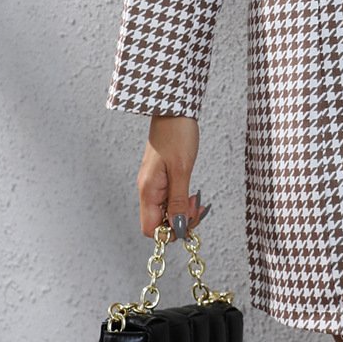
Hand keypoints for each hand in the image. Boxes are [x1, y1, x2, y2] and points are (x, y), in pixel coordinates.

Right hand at [136, 114, 208, 241]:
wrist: (174, 109)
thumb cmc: (177, 134)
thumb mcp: (182, 169)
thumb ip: (178, 201)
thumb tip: (177, 229)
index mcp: (148, 190)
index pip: (150, 229)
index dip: (169, 232)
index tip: (187, 221)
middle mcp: (147, 189)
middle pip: (158, 222)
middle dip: (178, 221)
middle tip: (195, 207)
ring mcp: (153, 182)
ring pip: (165, 210)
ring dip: (181, 210)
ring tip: (195, 199)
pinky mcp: (161, 176)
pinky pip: (169, 198)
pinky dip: (181, 199)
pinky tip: (190, 192)